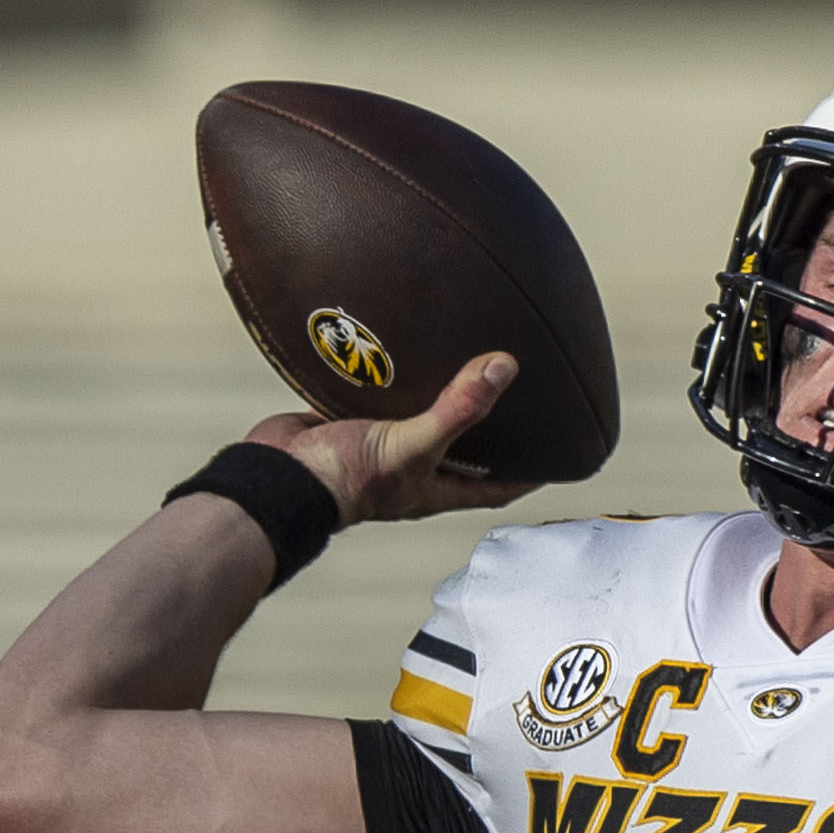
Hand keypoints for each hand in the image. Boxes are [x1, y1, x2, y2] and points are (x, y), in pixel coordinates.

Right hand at [248, 352, 533, 525]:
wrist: (276, 474)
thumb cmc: (345, 477)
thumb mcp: (412, 444)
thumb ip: (457, 410)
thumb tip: (505, 367)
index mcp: (436, 488)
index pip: (497, 487)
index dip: (528, 473)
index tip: (557, 454)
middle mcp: (412, 468)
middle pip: (463, 451)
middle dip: (488, 429)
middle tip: (519, 395)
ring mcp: (379, 444)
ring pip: (419, 417)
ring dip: (440, 394)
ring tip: (466, 358)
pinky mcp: (348, 420)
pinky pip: (379, 396)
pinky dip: (393, 376)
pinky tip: (404, 344)